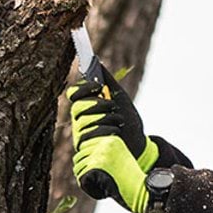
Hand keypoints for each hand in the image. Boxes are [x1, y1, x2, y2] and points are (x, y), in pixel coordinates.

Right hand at [66, 66, 156, 198]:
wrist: (139, 147)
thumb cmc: (129, 123)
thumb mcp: (122, 100)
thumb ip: (109, 82)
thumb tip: (96, 62)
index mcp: (86, 108)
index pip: (73, 94)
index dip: (82, 88)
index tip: (97, 86)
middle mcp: (80, 122)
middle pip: (78, 108)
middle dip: (98, 105)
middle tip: (113, 107)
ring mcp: (82, 137)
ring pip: (85, 122)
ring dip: (106, 119)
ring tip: (119, 122)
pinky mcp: (87, 150)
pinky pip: (90, 137)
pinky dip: (107, 132)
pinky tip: (116, 134)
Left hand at [72, 134, 154, 212]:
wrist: (142, 191)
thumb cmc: (131, 180)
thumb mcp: (118, 161)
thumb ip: (102, 155)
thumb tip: (79, 157)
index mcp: (111, 139)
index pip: (85, 148)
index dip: (90, 164)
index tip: (106, 173)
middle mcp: (104, 143)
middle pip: (79, 158)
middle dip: (87, 172)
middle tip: (105, 181)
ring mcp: (99, 153)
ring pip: (79, 168)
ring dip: (88, 181)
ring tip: (105, 185)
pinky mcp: (95, 165)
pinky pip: (82, 179)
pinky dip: (90, 189)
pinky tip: (105, 191)